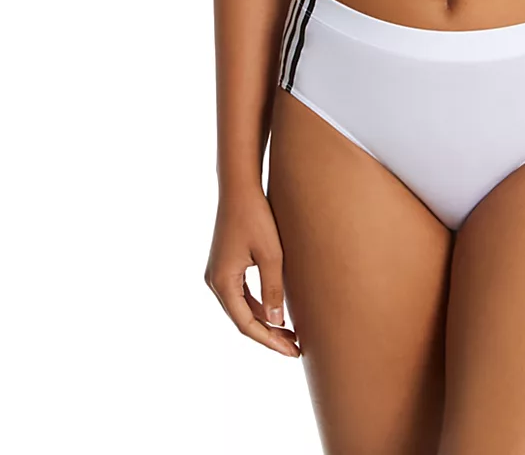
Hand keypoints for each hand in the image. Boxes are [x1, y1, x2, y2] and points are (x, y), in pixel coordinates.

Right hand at [204, 187, 299, 357]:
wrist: (240, 187)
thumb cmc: (257, 217)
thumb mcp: (271, 255)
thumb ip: (273, 289)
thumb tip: (276, 322)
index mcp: (222, 282)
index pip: (246, 323)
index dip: (270, 341)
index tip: (292, 351)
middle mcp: (215, 281)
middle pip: (242, 319)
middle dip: (269, 335)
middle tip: (296, 348)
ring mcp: (218, 273)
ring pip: (241, 308)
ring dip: (264, 322)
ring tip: (291, 334)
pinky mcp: (225, 265)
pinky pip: (241, 294)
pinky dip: (258, 306)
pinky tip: (277, 311)